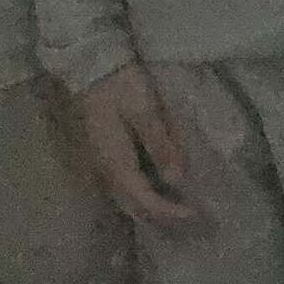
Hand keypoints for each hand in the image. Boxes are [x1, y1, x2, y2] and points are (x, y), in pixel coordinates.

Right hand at [74, 64, 195, 228]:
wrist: (91, 66)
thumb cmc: (120, 85)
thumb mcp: (146, 111)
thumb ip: (160, 145)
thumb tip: (174, 179)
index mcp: (115, 161)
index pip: (143, 199)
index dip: (168, 211)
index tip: (192, 213)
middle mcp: (105, 167)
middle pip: (131, 204)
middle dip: (159, 215)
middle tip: (187, 217)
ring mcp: (101, 161)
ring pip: (125, 196)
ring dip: (149, 206)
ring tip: (176, 206)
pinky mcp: (104, 152)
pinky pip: (122, 183)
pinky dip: (141, 192)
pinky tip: (157, 187)